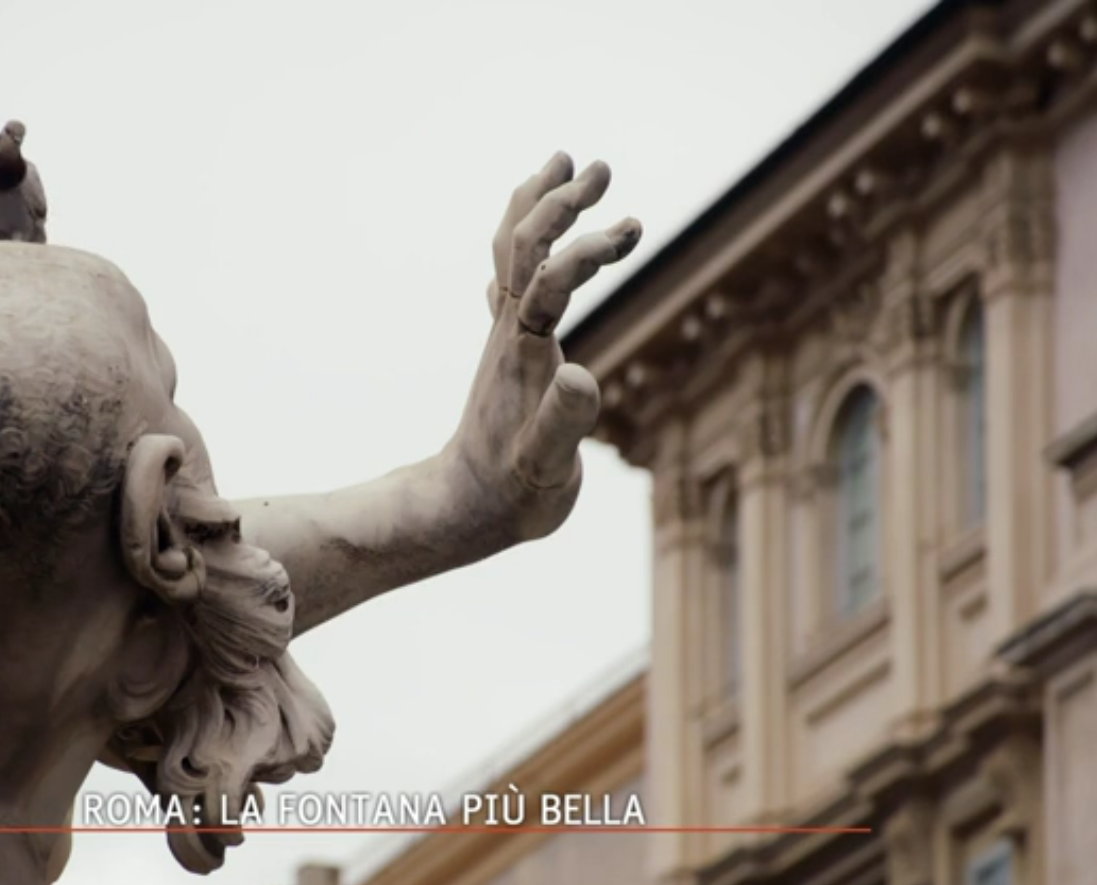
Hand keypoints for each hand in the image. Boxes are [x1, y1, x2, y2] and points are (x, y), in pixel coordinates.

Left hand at [444, 152, 641, 542]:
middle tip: (601, 166)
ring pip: (513, 253)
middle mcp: (510, 331)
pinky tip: (537, 237)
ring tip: (568, 165)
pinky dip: (530, 244)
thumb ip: (563, 424)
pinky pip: (514, 278)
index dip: (587, 251)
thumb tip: (581, 376)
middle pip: (523, 247)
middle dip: (560, 202)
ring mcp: (506, 335)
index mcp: (523, 352)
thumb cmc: (511, 494)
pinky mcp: (509, 347)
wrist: (465, 508)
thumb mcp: (547, 468)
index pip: (550, 282)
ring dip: (541, 207)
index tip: (632, 228)